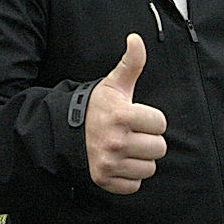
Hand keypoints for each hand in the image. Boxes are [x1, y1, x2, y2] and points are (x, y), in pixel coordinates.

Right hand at [85, 34, 166, 193]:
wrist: (63, 131)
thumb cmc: (95, 107)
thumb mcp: (113, 84)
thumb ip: (131, 63)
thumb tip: (136, 38)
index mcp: (121, 116)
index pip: (160, 123)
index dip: (151, 119)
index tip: (136, 117)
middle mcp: (116, 141)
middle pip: (158, 148)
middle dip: (148, 140)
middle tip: (132, 133)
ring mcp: (109, 163)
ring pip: (149, 167)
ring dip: (140, 159)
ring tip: (126, 148)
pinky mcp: (104, 180)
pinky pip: (134, 185)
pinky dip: (129, 176)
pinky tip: (119, 162)